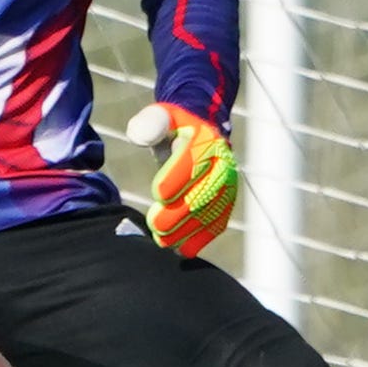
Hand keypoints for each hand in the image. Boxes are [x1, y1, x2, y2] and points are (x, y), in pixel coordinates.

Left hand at [125, 100, 237, 257]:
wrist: (199, 132)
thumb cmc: (172, 126)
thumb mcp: (161, 115)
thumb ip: (150, 123)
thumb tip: (141, 136)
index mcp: (205, 141)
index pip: (192, 162)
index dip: (177, 179)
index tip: (158, 193)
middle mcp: (221, 164)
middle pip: (202, 193)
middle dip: (179, 212)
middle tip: (155, 224)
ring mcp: (225, 185)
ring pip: (209, 212)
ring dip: (188, 230)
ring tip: (164, 242)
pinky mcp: (224, 202)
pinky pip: (217, 222)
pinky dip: (202, 238)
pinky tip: (184, 251)